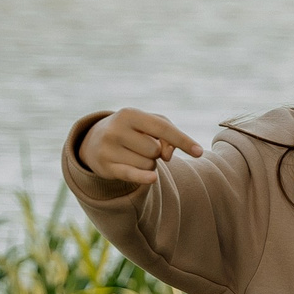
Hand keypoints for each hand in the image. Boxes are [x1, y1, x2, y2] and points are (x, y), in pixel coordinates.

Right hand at [78, 109, 203, 184]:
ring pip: (147, 165)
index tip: (198, 152)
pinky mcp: (106, 167)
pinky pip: (132, 175)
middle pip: (155, 151)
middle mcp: (116, 129)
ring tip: (133, 156)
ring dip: (147, 165)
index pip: (162, 128)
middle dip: (155, 153)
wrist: (94, 141)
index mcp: (129, 114)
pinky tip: (153, 179)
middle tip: (141, 148)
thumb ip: (167, 134)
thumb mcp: (149, 124)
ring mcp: (109, 149)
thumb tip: (167, 156)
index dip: (182, 140)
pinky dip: (144, 178)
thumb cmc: (131, 130)